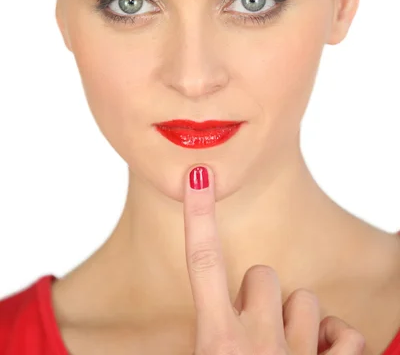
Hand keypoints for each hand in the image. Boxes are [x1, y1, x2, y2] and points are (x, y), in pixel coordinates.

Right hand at [183, 165, 365, 354]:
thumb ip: (196, 341)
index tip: (199, 174)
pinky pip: (347, 333)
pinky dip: (334, 339)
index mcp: (218, 345)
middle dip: (255, 296)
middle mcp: (258, 347)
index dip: (198, 214)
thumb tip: (158, 332)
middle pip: (262, 275)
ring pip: (305, 300)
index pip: (203, 263)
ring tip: (280, 351)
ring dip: (293, 320)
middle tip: (247, 335)